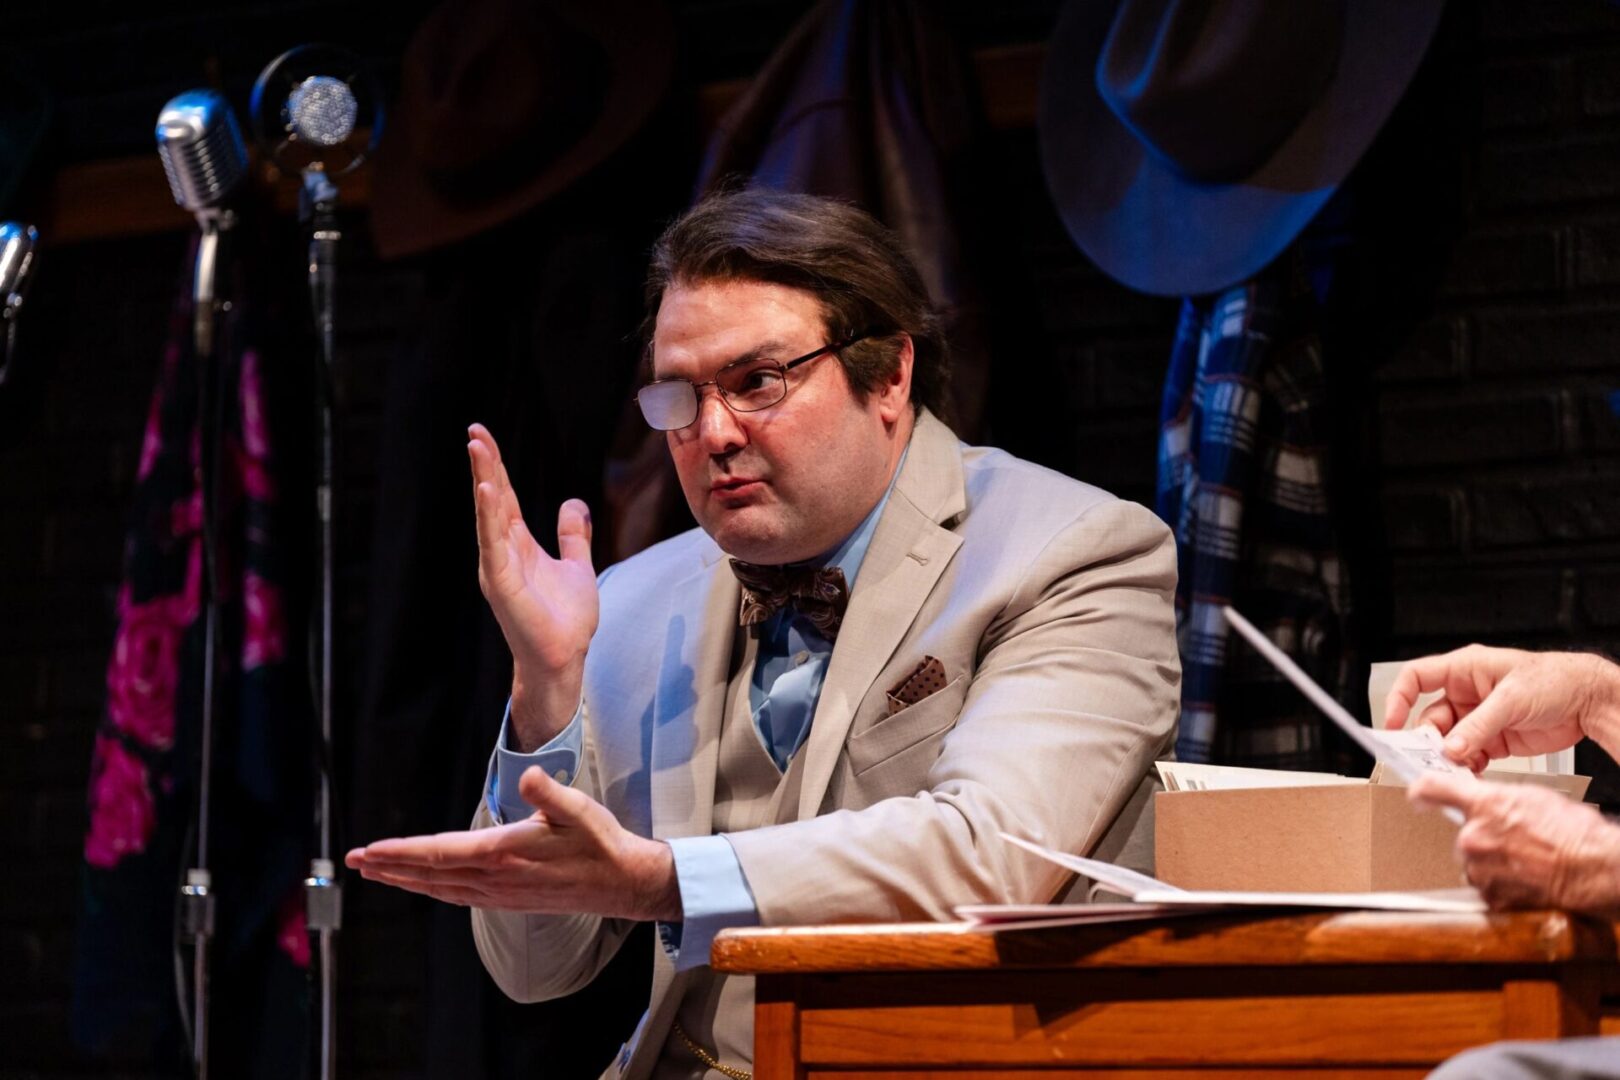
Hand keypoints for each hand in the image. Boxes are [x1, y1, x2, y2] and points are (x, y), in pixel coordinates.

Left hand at [345, 766, 681, 921]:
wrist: (621, 882)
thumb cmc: (599, 842)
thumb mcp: (578, 808)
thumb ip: (549, 791)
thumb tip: (528, 776)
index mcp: (503, 853)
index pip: (439, 853)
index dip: (400, 852)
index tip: (369, 850)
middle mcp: (495, 878)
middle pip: (430, 874)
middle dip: (389, 867)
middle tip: (354, 861)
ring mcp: (500, 893)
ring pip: (441, 888)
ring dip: (406, 880)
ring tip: (378, 872)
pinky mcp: (509, 899)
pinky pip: (459, 896)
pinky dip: (434, 889)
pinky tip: (427, 886)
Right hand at [468, 423, 598, 748]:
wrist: (564, 658)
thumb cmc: (565, 620)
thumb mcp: (577, 566)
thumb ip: (572, 536)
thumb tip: (572, 504)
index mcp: (518, 545)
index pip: (504, 497)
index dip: (496, 467)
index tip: (482, 436)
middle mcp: (502, 552)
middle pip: (493, 499)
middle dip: (485, 465)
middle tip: (474, 431)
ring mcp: (499, 567)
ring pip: (489, 516)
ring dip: (484, 482)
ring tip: (477, 449)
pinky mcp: (502, 584)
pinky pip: (493, 545)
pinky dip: (489, 518)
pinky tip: (488, 492)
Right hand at [1381, 646, 1618, 769]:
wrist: (1589, 701)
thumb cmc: (1555, 680)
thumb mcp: (1511, 699)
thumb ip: (1479, 726)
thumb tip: (1452, 748)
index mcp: (1465, 670)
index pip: (1416, 678)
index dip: (1399, 699)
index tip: (1392, 723)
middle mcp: (1466, 693)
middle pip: (1430, 717)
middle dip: (1429, 739)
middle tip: (1430, 758)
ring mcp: (1479, 718)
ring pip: (1449, 741)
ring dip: (1450, 756)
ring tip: (1455, 769)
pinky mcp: (1493, 740)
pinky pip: (1469, 755)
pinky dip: (1468, 766)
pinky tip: (1472, 773)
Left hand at [1407, 772, 1619, 913]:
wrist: (1596, 869)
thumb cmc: (1575, 834)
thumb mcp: (1534, 798)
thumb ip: (1498, 798)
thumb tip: (1486, 801)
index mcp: (1484, 806)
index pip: (1433, 790)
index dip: (1422, 791)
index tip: (1417, 795)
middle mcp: (1473, 837)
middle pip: (1463, 835)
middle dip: (1484, 839)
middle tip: (1515, 842)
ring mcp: (1479, 869)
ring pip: (1475, 863)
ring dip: (1493, 864)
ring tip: (1525, 862)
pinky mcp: (1489, 896)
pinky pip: (1487, 887)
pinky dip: (1502, 885)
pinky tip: (1525, 879)